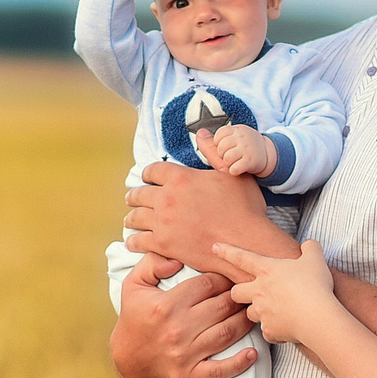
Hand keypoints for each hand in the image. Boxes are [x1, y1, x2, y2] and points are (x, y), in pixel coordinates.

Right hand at [111, 254, 255, 377]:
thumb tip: (178, 260)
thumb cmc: (135, 317)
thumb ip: (152, 263)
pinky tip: (253, 353)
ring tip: (251, 313)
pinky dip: (240, 363)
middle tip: (246, 293)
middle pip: (222, 307)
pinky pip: (220, 370)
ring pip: (227, 333)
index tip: (228, 278)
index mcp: (165, 305)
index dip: (222, 278)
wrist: (127, 360)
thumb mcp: (133, 284)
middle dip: (238, 297)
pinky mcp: (189, 376)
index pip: (207, 284)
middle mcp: (177, 330)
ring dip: (245, 322)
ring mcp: (184, 355)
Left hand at [126, 161, 287, 274]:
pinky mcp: (163, 244)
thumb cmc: (244, 208)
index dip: (148, 173)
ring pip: (135, 217)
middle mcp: (167, 198)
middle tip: (131, 199)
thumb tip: (202, 133)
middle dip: (134, 196)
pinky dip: (134, 240)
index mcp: (181, 178)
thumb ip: (213, 152)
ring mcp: (163, 222)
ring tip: (131, 220)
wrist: (245, 243)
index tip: (146, 177)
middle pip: (139, 194)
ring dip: (132, 217)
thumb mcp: (232, 174)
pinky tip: (133, 241)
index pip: (153, 170)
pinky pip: (138, 241)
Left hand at [204, 124, 277, 179]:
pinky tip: (238, 169)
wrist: (268, 155)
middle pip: (221, 148)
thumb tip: (199, 132)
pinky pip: (234, 169)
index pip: (219, 135)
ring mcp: (247, 149)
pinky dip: (234, 171)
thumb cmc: (245, 147)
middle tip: (230, 157)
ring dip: (228, 164)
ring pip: (226, 158)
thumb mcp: (234, 138)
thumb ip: (216, 138)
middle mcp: (242, 138)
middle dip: (222, 155)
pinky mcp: (251, 161)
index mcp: (237, 130)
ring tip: (234, 162)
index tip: (226, 147)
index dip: (218, 144)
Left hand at [214, 239, 340, 346]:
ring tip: (273, 311)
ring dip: (258, 312)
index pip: (242, 258)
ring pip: (250, 313)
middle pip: (235, 292)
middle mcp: (259, 291)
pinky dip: (275, 330)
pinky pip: (268, 332)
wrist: (317, 316)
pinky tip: (288, 328)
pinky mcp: (270, 331)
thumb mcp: (315, 259)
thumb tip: (309, 245)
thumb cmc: (315, 285)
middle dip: (238, 293)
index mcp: (267, 271)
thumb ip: (310, 248)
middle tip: (249, 293)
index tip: (214, 247)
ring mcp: (262, 312)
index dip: (227, 251)